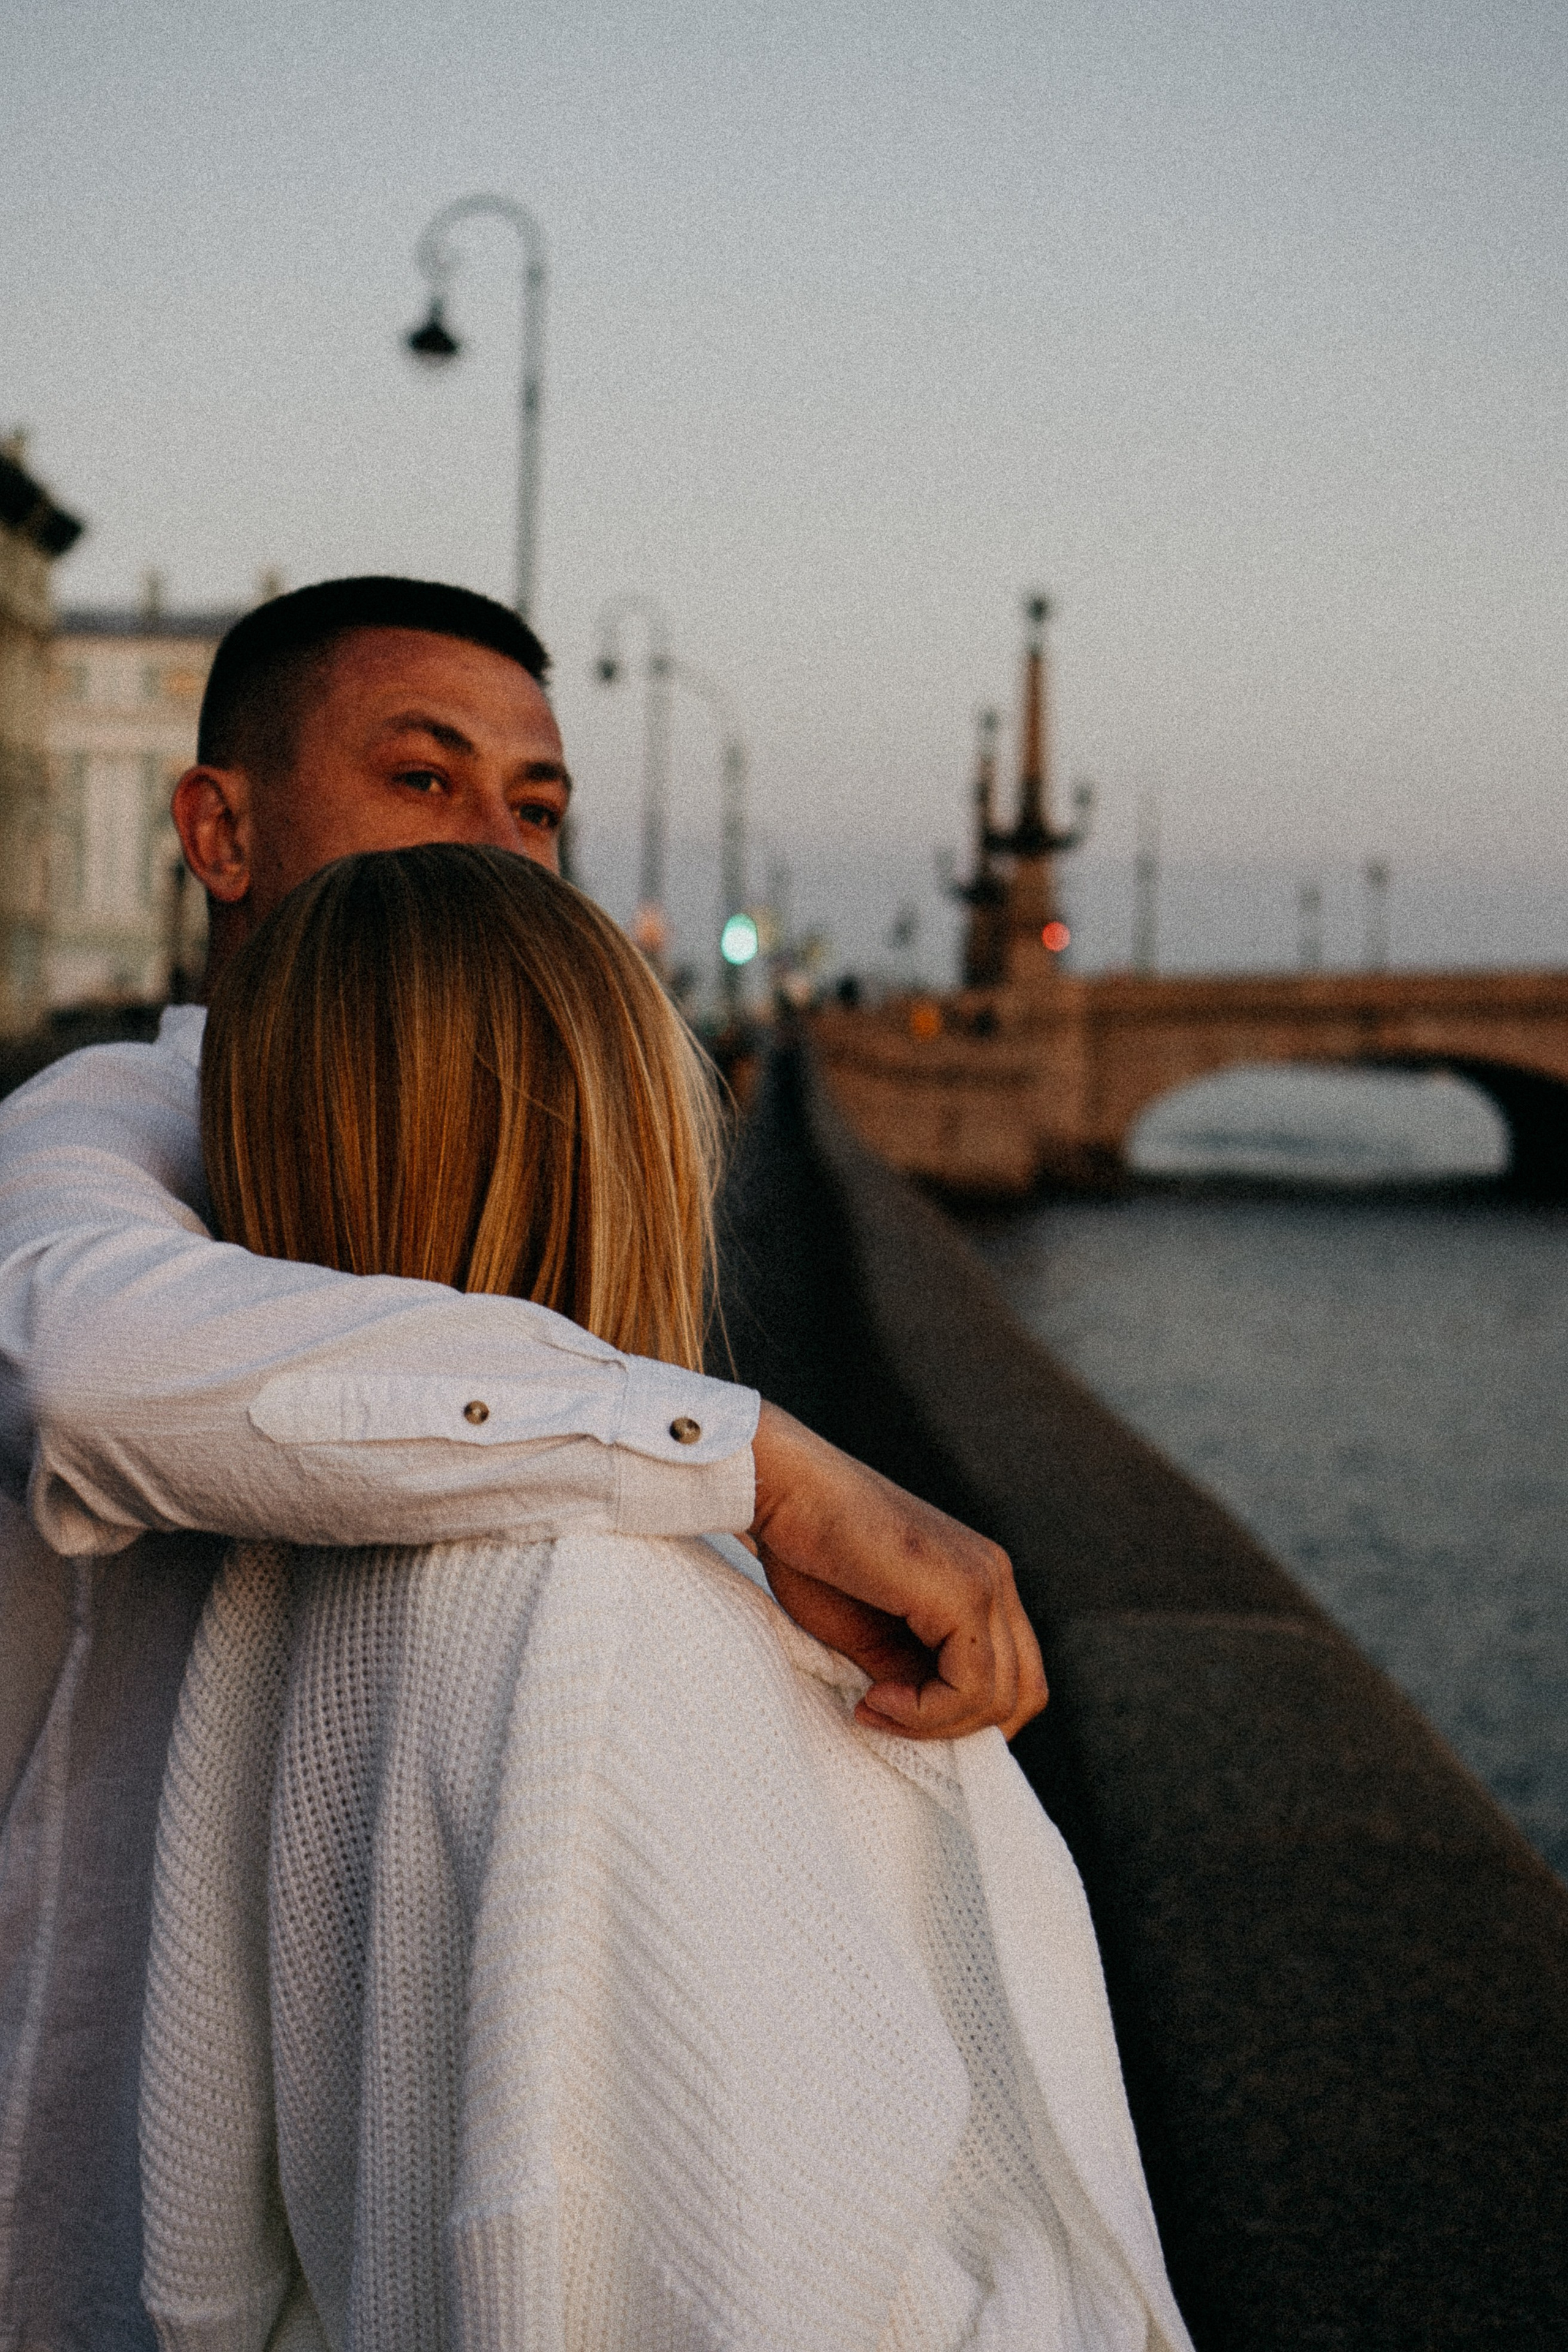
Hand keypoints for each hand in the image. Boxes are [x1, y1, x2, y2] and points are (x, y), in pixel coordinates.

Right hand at [748, 1401, 1046, 1741]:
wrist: (784, 1492)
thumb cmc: (811, 1556)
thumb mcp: (872, 1636)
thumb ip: (915, 1674)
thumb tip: (935, 1724)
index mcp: (982, 1583)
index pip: (1013, 1679)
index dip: (959, 1717)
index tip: (887, 1710)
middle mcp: (996, 1578)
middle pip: (1023, 1694)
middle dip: (955, 1728)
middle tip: (884, 1717)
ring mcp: (987, 1581)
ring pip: (1003, 1697)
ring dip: (934, 1724)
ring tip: (874, 1705)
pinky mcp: (964, 1591)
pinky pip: (972, 1685)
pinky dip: (926, 1711)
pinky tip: (877, 1695)